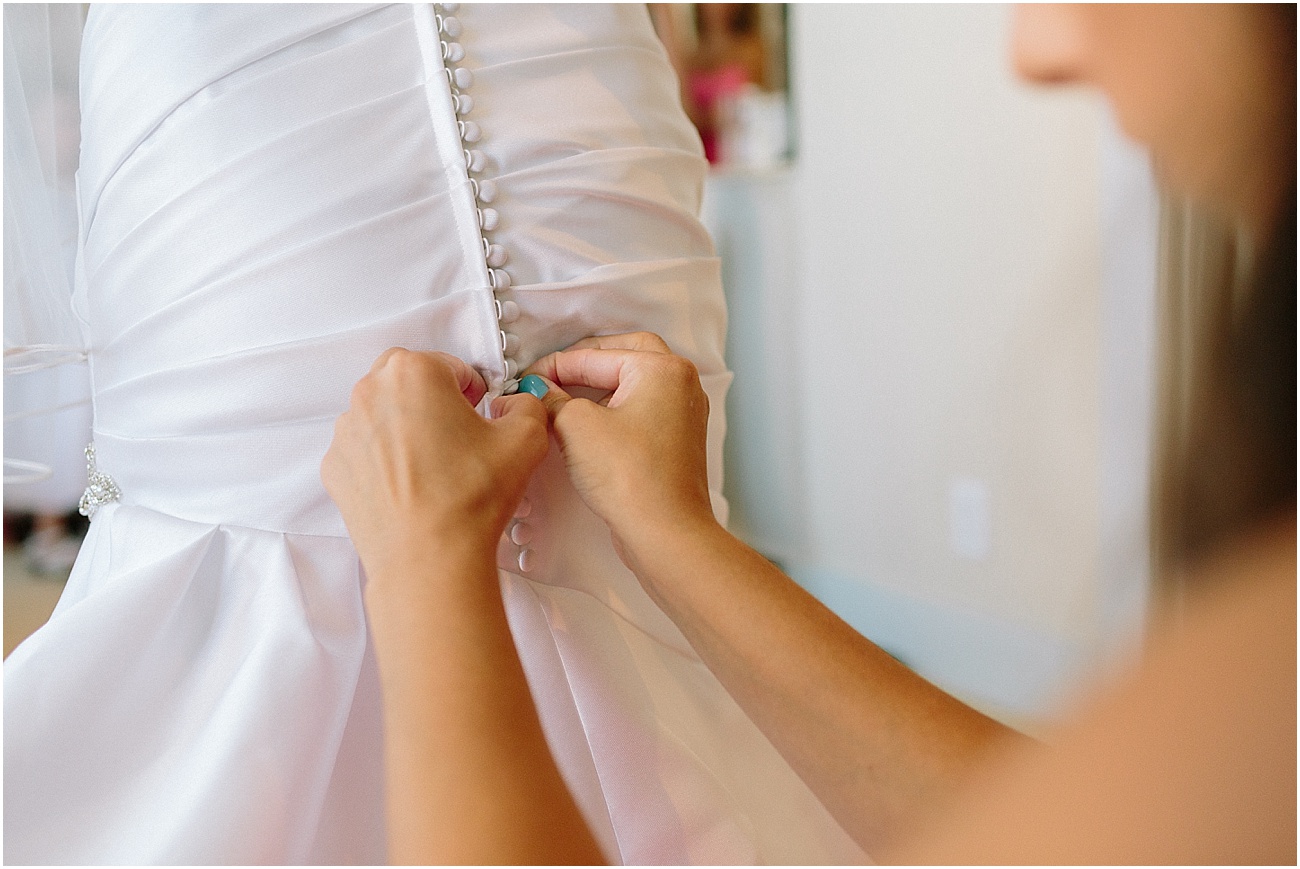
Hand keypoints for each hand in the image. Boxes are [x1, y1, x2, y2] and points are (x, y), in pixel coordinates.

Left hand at [322, 348, 547, 581]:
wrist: (428, 558)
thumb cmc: (469, 497)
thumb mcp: (526, 440)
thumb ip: (528, 407)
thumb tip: (518, 406)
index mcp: (414, 372)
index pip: (450, 365)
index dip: (472, 390)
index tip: (480, 414)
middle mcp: (371, 392)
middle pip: (408, 380)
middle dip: (433, 400)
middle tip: (458, 435)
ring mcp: (346, 431)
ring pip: (383, 413)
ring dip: (406, 428)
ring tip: (436, 467)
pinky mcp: (336, 466)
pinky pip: (364, 449)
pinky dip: (385, 459)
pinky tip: (412, 486)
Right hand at [523, 332, 717, 555]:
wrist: (664, 532)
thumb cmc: (631, 479)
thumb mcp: (575, 426)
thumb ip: (552, 399)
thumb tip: (540, 390)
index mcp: (661, 368)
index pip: (595, 355)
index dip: (554, 366)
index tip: (528, 379)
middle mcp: (680, 383)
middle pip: (623, 355)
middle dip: (584, 363)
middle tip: (552, 376)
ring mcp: (683, 412)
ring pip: (634, 382)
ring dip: (600, 385)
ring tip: (565, 399)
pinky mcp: (676, 439)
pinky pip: (641, 408)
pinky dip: (614, 408)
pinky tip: (588, 423)